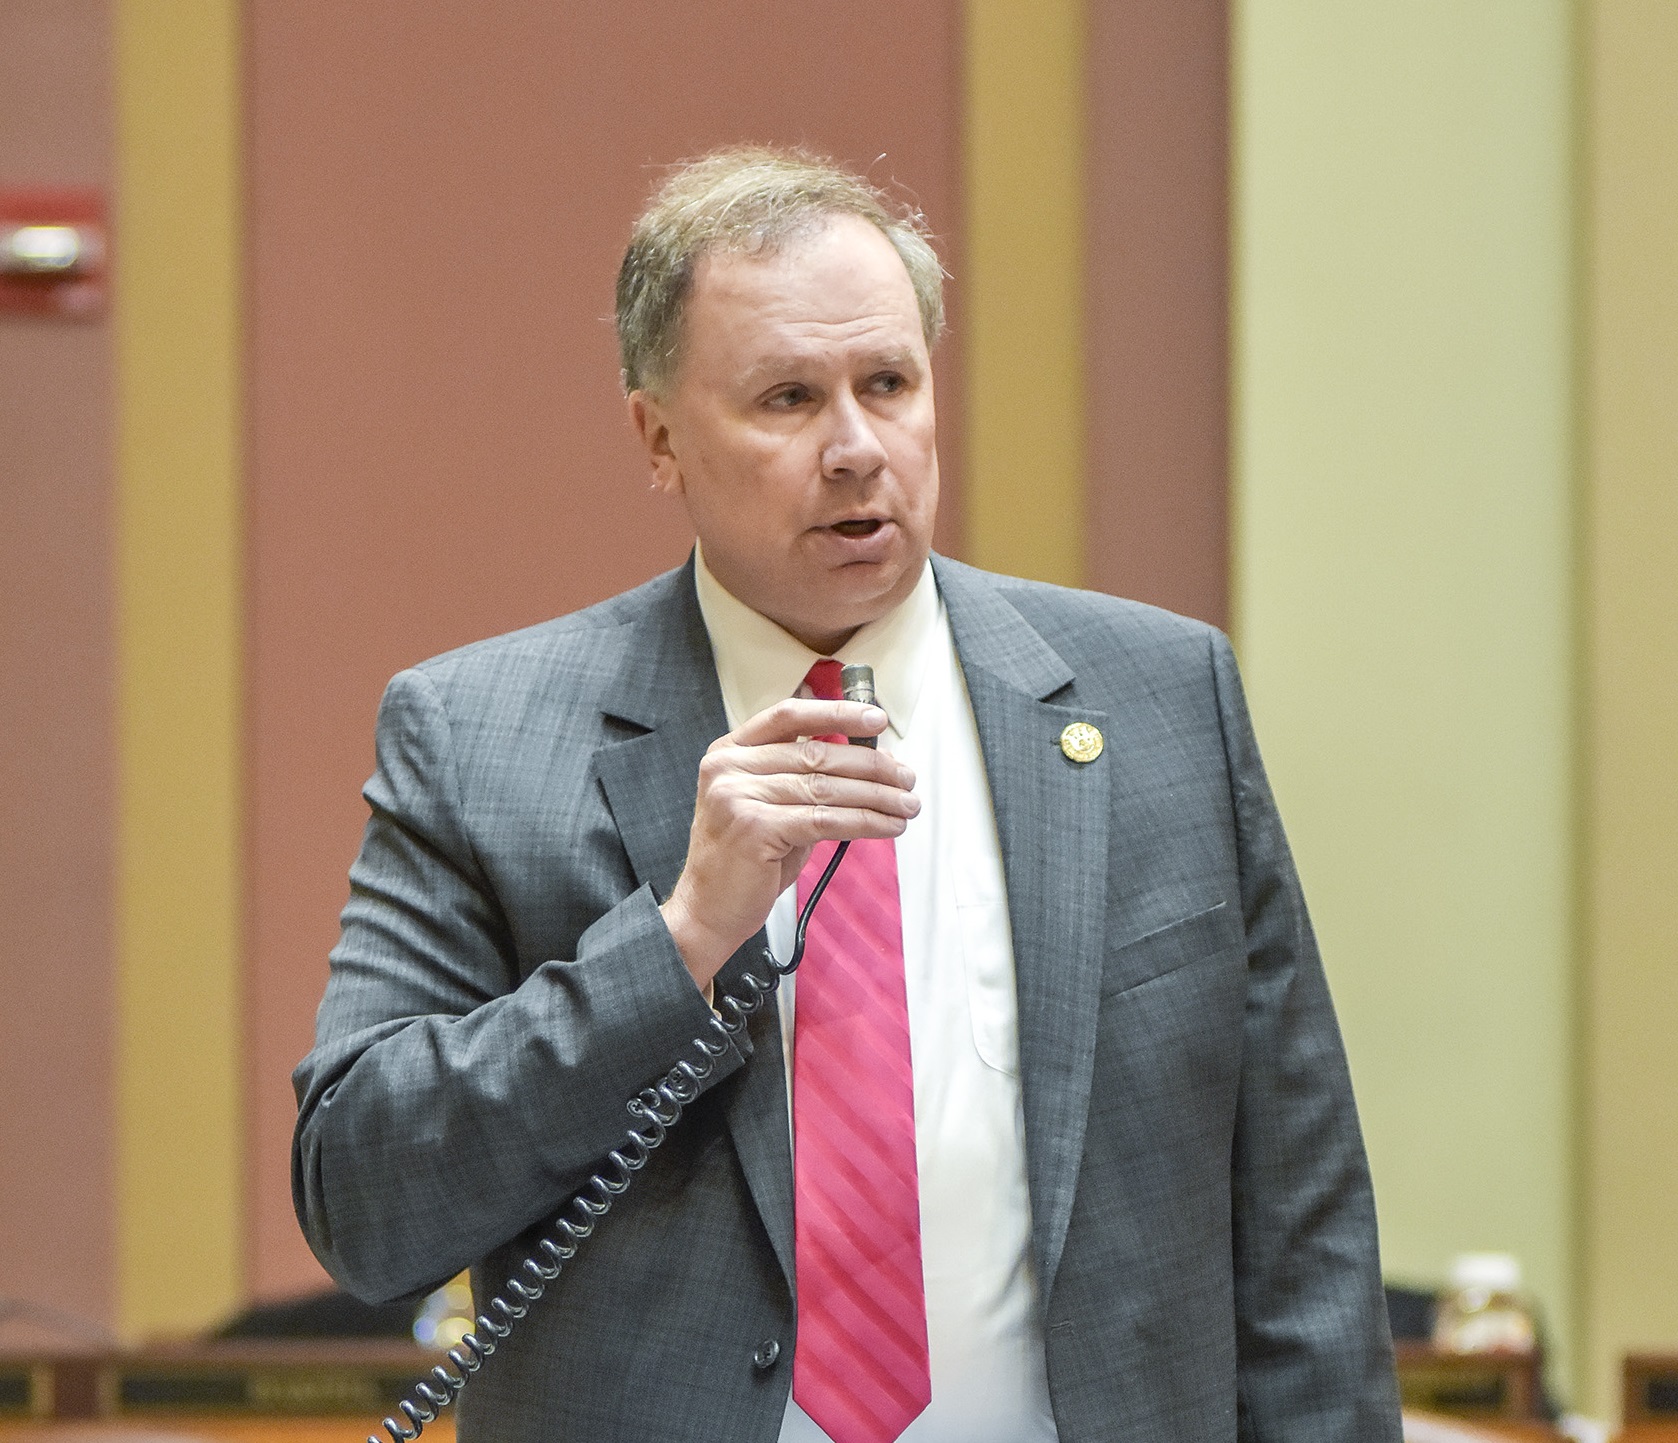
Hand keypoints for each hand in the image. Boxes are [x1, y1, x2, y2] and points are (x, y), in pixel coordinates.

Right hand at [659, 698, 918, 987]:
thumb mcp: (768, 806)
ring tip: (907, 805)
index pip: (790, 716)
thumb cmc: (744, 861)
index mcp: (730, 751)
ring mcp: (738, 796)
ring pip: (826, 788)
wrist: (706, 911)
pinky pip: (825, 820)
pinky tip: (887, 826)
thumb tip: (867, 764)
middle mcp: (729, 767)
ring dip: (877, 797)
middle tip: (906, 777)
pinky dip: (865, 822)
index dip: (837, 712)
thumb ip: (803, 780)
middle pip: (816, 754)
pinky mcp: (755, 829)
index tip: (877, 718)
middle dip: (872, 765)